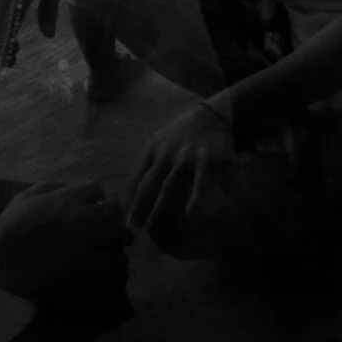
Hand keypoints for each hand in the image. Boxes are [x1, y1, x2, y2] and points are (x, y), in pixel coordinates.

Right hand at [0, 180, 131, 300]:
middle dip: (115, 218)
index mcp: (67, 197)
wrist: (3, 262)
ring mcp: (87, 239)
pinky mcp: (87, 262)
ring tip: (117, 248)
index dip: (97, 197)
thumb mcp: (22, 199)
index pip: (96, 188)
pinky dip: (115, 264)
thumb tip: (66, 185)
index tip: (94, 207)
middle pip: (114, 211)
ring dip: (120, 240)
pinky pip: (113, 261)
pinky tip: (111, 269)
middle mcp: (83, 214)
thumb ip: (47, 187)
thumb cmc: (8, 230)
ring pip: (120, 235)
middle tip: (112, 228)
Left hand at [130, 101, 239, 237]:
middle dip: (140, 207)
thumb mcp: (160, 140)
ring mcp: (186, 158)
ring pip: (168, 187)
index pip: (138, 179)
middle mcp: (166, 154)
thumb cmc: (183, 131)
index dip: (132, 200)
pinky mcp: (206, 160)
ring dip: (158, 208)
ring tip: (153, 226)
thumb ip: (149, 162)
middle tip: (136, 226)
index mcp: (153, 149)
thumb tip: (133, 191)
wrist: (213, 114)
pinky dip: (194, 199)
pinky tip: (190, 213)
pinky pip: (200, 183)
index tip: (129, 218)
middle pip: (149, 186)